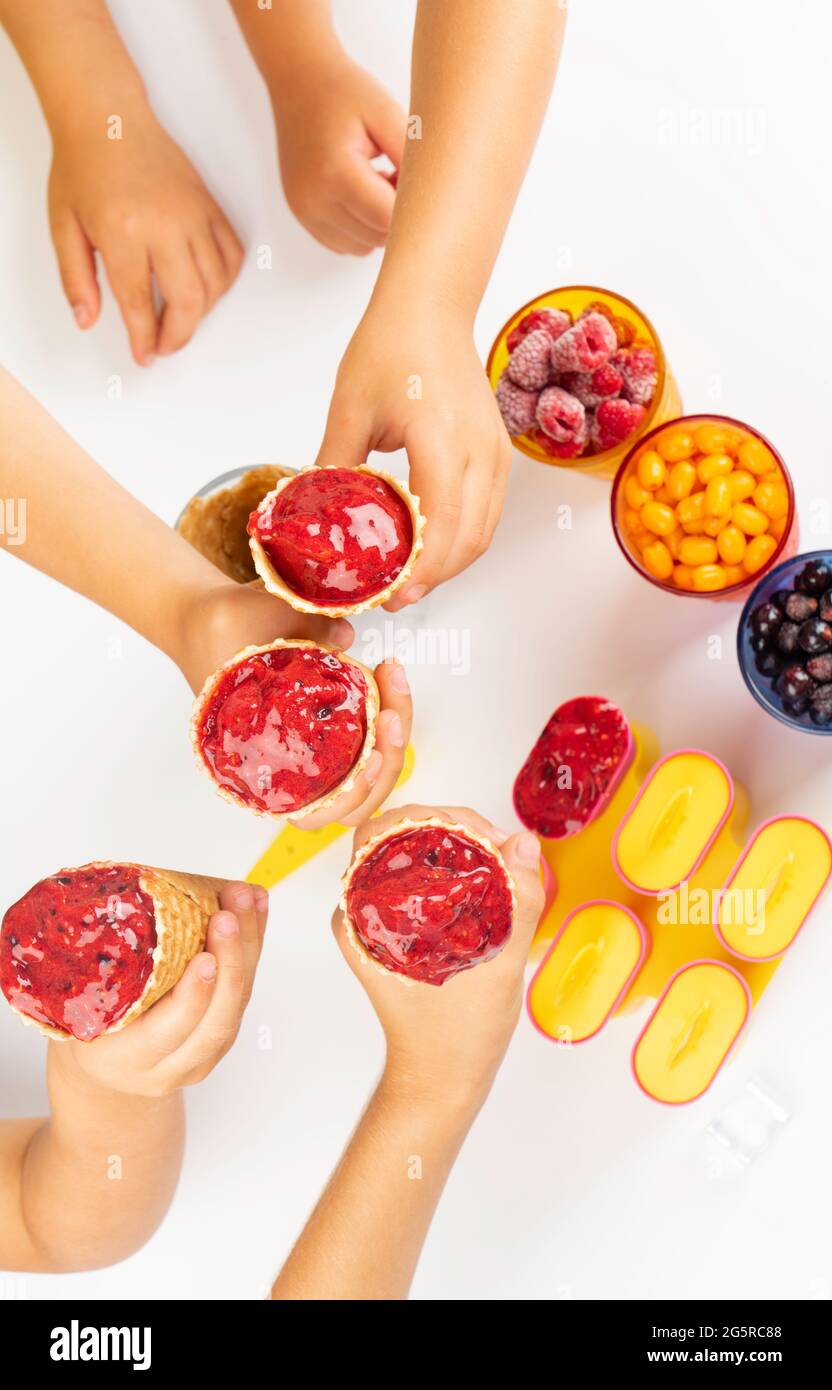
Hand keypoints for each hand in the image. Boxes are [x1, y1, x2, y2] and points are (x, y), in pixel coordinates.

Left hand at [48, 101, 242, 364]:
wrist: (109, 119)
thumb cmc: (84, 168)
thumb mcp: (63, 227)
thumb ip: (76, 279)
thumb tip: (88, 319)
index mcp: (123, 231)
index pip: (140, 302)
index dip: (144, 338)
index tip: (144, 354)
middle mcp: (165, 224)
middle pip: (189, 300)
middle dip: (179, 335)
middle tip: (165, 345)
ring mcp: (193, 214)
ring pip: (216, 283)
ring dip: (202, 312)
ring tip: (181, 318)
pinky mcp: (210, 206)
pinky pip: (232, 255)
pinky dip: (224, 281)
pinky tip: (205, 288)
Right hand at [51, 884, 267, 1098]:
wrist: (110, 1068)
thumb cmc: (93, 1027)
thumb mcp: (86, 1009)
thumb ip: (107, 974)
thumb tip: (126, 903)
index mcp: (129, 1059)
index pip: (168, 1034)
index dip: (192, 997)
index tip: (205, 958)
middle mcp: (171, 1066)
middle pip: (216, 1020)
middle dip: (230, 961)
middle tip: (228, 915)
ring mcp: (203, 1056)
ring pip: (238, 1003)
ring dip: (248, 946)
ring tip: (247, 900)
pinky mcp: (223, 1038)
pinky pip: (244, 991)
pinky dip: (252, 947)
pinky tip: (254, 910)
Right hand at [175, 580, 412, 831]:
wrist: (202, 620)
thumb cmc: (217, 629)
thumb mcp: (248, 618)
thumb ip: (295, 625)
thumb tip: (345, 638)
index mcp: (258, 765)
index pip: (312, 811)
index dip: (349, 796)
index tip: (374, 758)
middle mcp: (288, 766)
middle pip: (355, 796)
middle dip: (388, 755)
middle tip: (392, 710)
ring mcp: (312, 747)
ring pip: (367, 768)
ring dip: (392, 733)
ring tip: (393, 678)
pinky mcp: (328, 725)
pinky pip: (366, 737)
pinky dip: (384, 711)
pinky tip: (387, 672)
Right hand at [269, 49, 405, 254]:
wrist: (298, 81)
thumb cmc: (344, 92)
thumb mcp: (385, 113)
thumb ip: (410, 157)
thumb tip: (430, 198)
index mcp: (335, 172)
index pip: (386, 219)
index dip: (410, 207)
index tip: (415, 180)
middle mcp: (314, 199)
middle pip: (376, 236)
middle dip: (396, 215)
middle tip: (398, 175)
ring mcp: (304, 211)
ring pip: (362, 246)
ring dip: (378, 224)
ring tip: (379, 183)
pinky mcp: (302, 216)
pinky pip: (345, 243)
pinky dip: (360, 228)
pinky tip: (361, 194)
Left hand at [316, 302, 511, 605]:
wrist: (431, 308)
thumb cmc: (392, 346)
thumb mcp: (349, 409)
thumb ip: (334, 466)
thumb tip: (315, 517)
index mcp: (442, 440)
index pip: (441, 525)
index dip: (419, 570)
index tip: (390, 595)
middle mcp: (480, 451)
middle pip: (469, 540)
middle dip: (433, 577)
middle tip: (393, 598)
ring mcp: (496, 454)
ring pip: (483, 533)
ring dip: (449, 563)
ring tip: (409, 581)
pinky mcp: (498, 454)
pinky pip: (487, 513)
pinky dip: (461, 540)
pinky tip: (429, 549)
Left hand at [333, 805, 543, 1108]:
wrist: (440, 1084)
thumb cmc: (457, 1038)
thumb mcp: (498, 968)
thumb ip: (516, 902)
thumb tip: (524, 843)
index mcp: (362, 916)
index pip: (381, 832)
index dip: (431, 816)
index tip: (478, 832)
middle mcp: (362, 912)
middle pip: (399, 837)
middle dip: (451, 826)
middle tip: (499, 844)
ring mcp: (379, 921)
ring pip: (414, 856)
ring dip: (456, 846)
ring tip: (499, 857)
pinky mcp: (400, 932)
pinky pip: (423, 882)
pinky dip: (455, 870)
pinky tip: (489, 878)